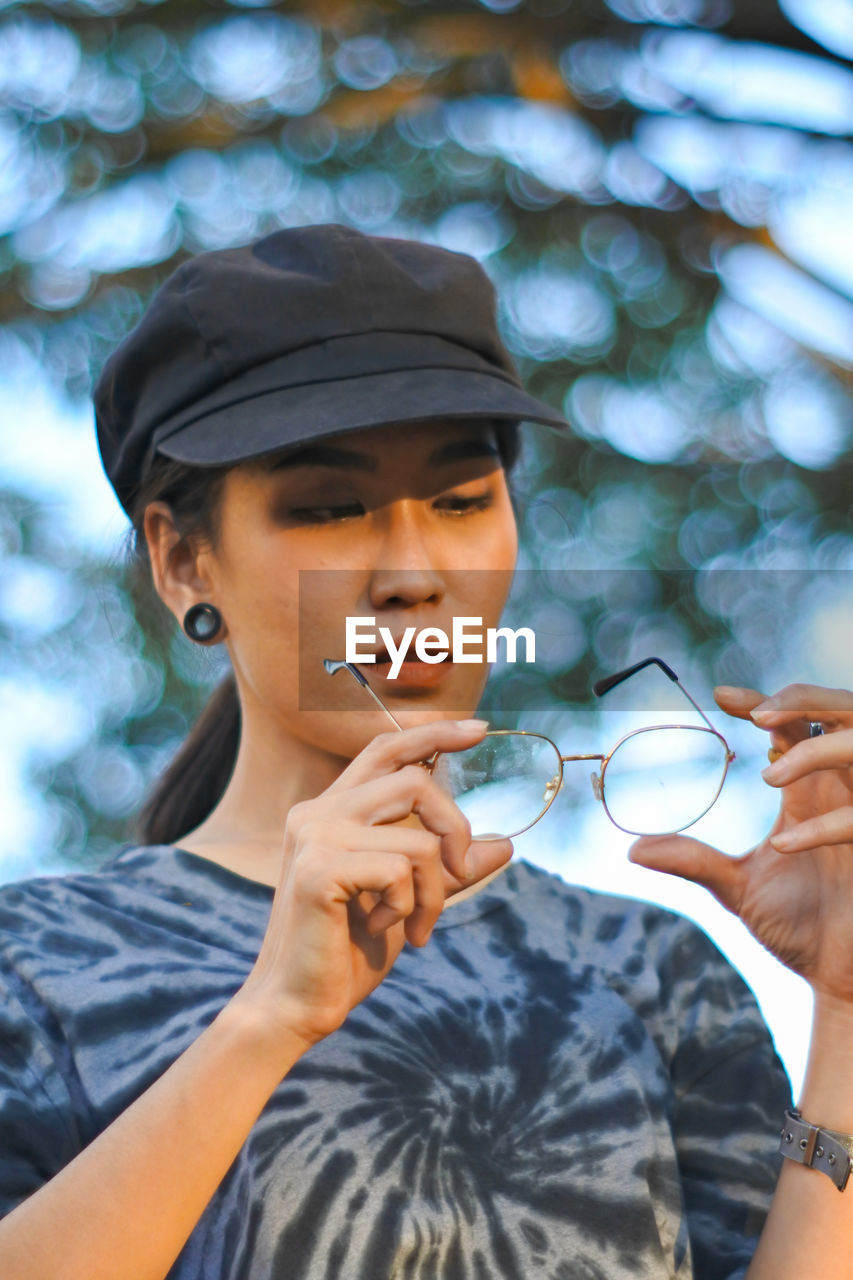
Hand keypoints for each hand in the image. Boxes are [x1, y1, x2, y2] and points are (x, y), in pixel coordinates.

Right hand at [233, 719, 512, 1049]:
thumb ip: (447, 867)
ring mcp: (314, 837)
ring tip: (416, 925)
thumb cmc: (346, 952)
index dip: (433, 733)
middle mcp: (317, 813)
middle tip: (459, 874)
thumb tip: (505, 844)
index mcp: (332, 811)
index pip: (385, 749)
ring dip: (434, 890)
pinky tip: (381, 928)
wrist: (297, 1005)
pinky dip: (409, 906)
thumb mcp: (410, 899)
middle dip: (454, 828)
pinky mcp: (318, 869)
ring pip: (418, 836)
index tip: (478, 729)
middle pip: (414, 781)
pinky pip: (401, 869)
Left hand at [628, 682, 852, 1002]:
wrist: (840, 974)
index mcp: (804, 791)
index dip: (760, 700)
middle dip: (803, 698)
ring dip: (815, 749)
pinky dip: (824, 825)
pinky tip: (784, 846)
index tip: (719, 695)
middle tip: (759, 710)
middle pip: (836, 712)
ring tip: (771, 773)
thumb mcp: (737, 889)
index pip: (788, 723)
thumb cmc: (796, 927)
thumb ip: (693, 862)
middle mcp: (838, 791)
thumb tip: (632, 850)